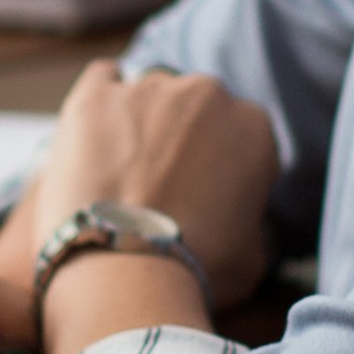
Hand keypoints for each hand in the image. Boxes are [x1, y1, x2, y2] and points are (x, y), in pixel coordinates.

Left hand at [31, 61, 277, 308]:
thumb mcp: (254, 257)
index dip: (223, 169)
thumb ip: (257, 225)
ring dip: (142, 122)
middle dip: (183, 140)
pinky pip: (103, 79)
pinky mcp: (96, 96)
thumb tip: (250, 225)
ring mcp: (148, 88)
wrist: (125, 274)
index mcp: (253, 127)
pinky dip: (102, 101)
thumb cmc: (196, 271)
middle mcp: (207, 93)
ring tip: (121, 171)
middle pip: (196, 109)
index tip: (204, 197)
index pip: (241, 138)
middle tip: (162, 186)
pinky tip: (96, 133)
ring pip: (150, 94)